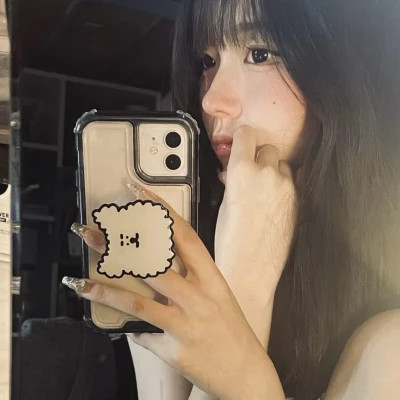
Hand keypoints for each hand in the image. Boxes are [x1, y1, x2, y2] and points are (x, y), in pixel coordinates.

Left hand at [64, 187, 284, 399]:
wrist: (246, 372)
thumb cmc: (231, 330)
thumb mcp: (217, 296)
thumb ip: (190, 279)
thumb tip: (156, 266)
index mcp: (212, 278)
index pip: (184, 236)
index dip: (161, 212)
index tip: (139, 194)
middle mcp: (200, 296)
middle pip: (156, 263)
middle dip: (122, 243)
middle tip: (95, 229)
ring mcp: (187, 323)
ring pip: (140, 300)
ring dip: (108, 288)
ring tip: (81, 279)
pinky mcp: (175, 348)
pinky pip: (143, 333)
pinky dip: (127, 326)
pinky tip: (112, 320)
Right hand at [215, 127, 297, 346]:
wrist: (251, 267)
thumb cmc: (230, 241)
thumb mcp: (224, 203)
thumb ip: (234, 179)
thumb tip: (235, 171)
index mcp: (241, 171)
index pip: (246, 134)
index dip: (242, 139)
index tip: (240, 144)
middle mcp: (266, 173)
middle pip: (267, 147)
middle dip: (258, 155)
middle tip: (250, 170)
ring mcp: (285, 186)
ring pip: (281, 163)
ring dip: (272, 169)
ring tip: (262, 187)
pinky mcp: (296, 199)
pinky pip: (291, 181)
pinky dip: (282, 184)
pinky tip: (272, 201)